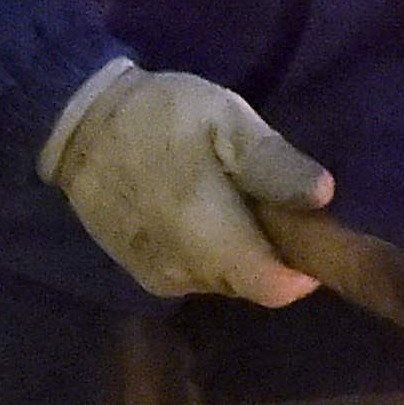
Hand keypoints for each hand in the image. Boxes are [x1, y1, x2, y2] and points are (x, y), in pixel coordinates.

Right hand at [41, 61, 328, 304]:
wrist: (80, 126)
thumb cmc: (160, 116)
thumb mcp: (225, 120)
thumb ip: (272, 163)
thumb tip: (323, 197)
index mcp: (208, 237)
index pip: (275, 288)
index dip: (303, 268)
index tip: (311, 230)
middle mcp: (184, 273)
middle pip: (253, 284)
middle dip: (271, 252)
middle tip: (267, 198)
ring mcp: (159, 278)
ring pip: (225, 281)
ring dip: (240, 250)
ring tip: (231, 199)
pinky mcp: (143, 274)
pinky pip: (196, 275)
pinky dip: (210, 251)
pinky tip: (200, 211)